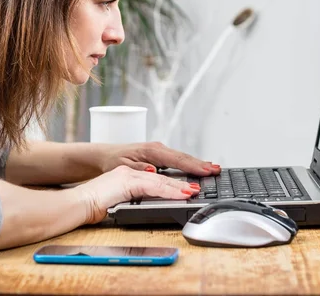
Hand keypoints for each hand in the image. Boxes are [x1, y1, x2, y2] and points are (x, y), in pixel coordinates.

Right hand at [74, 164, 200, 223]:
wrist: (78, 202)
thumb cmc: (97, 201)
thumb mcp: (123, 196)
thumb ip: (139, 193)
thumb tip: (157, 197)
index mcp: (134, 171)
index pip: (163, 169)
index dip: (182, 172)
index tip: (199, 175)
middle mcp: (134, 168)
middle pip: (166, 169)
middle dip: (188, 171)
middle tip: (207, 174)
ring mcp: (130, 173)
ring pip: (161, 177)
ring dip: (179, 184)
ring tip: (194, 190)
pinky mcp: (126, 182)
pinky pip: (152, 186)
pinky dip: (167, 190)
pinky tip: (179, 194)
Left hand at [95, 141, 220, 176]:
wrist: (103, 157)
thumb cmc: (112, 162)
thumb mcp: (121, 167)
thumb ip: (138, 169)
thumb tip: (154, 170)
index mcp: (151, 151)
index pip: (176, 160)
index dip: (193, 166)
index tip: (206, 170)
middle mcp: (157, 149)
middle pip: (183, 157)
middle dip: (201, 164)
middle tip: (217, 170)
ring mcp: (159, 151)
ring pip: (182, 158)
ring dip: (197, 164)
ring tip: (213, 168)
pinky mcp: (158, 156)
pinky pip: (177, 160)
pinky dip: (189, 164)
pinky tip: (197, 167)